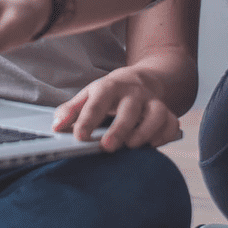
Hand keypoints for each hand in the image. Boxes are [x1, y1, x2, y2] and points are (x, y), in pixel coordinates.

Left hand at [53, 69, 182, 151]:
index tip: (79, 137)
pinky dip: (165, 135)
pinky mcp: (167, 113)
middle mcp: (133, 93)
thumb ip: (71, 110)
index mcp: (109, 87)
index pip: (98, 102)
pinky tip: (152, 145)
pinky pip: (172, 124)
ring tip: (131, 146)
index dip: (88, 119)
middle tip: (107, 147)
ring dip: (145, 131)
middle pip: (129, 109)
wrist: (139, 80)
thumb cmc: (109, 93)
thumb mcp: (88, 95)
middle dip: (119, 129)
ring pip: (156, 114)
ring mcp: (152, 102)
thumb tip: (55, 125)